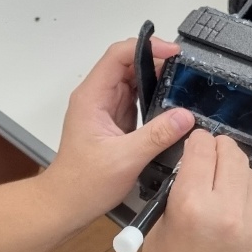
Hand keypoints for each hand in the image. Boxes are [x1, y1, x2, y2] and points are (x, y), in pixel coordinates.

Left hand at [40, 38, 193, 220]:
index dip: (146, 47)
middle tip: (185, 69)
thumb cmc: (83, 183)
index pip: (118, 55)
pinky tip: (171, 104)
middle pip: (128, 63)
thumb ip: (157, 135)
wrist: (67, 203)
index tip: (172, 52)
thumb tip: (184, 116)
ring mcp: (105, 108)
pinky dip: (154, 96)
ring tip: (183, 83)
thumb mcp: (125, 159)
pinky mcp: (114, 120)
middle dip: (156, 61)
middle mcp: (97, 97)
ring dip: (157, 78)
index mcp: (92, 97)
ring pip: (133, 80)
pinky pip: (136, 98)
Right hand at [137, 132, 251, 251]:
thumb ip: (176, 194)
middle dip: (217, 149)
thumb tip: (192, 168)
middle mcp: (226, 210)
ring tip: (217, 182)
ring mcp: (251, 225)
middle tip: (206, 155)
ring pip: (249, 174)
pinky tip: (227, 210)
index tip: (192, 143)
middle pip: (231, 154)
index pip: (201, 148)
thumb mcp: (157, 230)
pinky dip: (242, 197)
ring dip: (233, 170)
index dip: (195, 141)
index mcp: (190, 206)